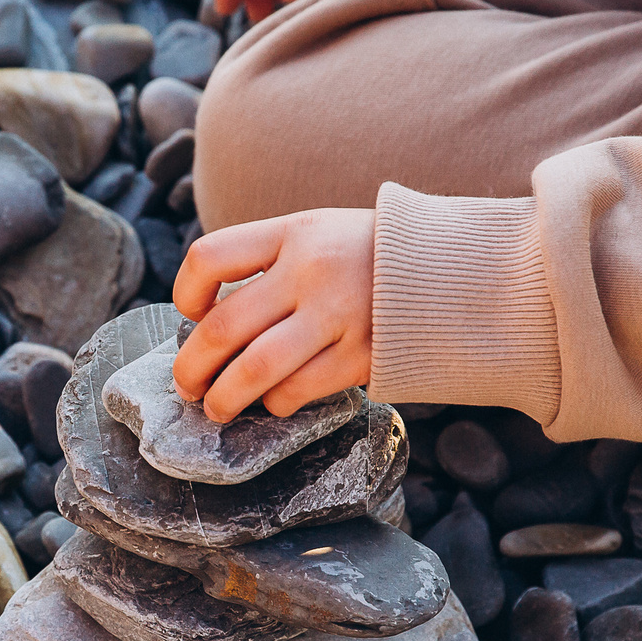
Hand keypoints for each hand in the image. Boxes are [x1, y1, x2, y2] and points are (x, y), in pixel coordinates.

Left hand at [172, 210, 375, 422]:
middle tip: (186, 385)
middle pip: (222, 327)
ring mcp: (338, 315)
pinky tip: (273, 402)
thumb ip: (269, 263)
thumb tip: (209, 321)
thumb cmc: (371, 257)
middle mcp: (312, 271)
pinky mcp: (362, 355)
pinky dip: (274, 403)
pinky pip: (296, 390)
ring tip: (216, 408)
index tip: (191, 313)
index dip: (186, 292)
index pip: (210, 257)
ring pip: (254, 370)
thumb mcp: (319, 233)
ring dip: (224, 397)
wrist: (455, 270)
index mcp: (294, 232)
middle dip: (192, 366)